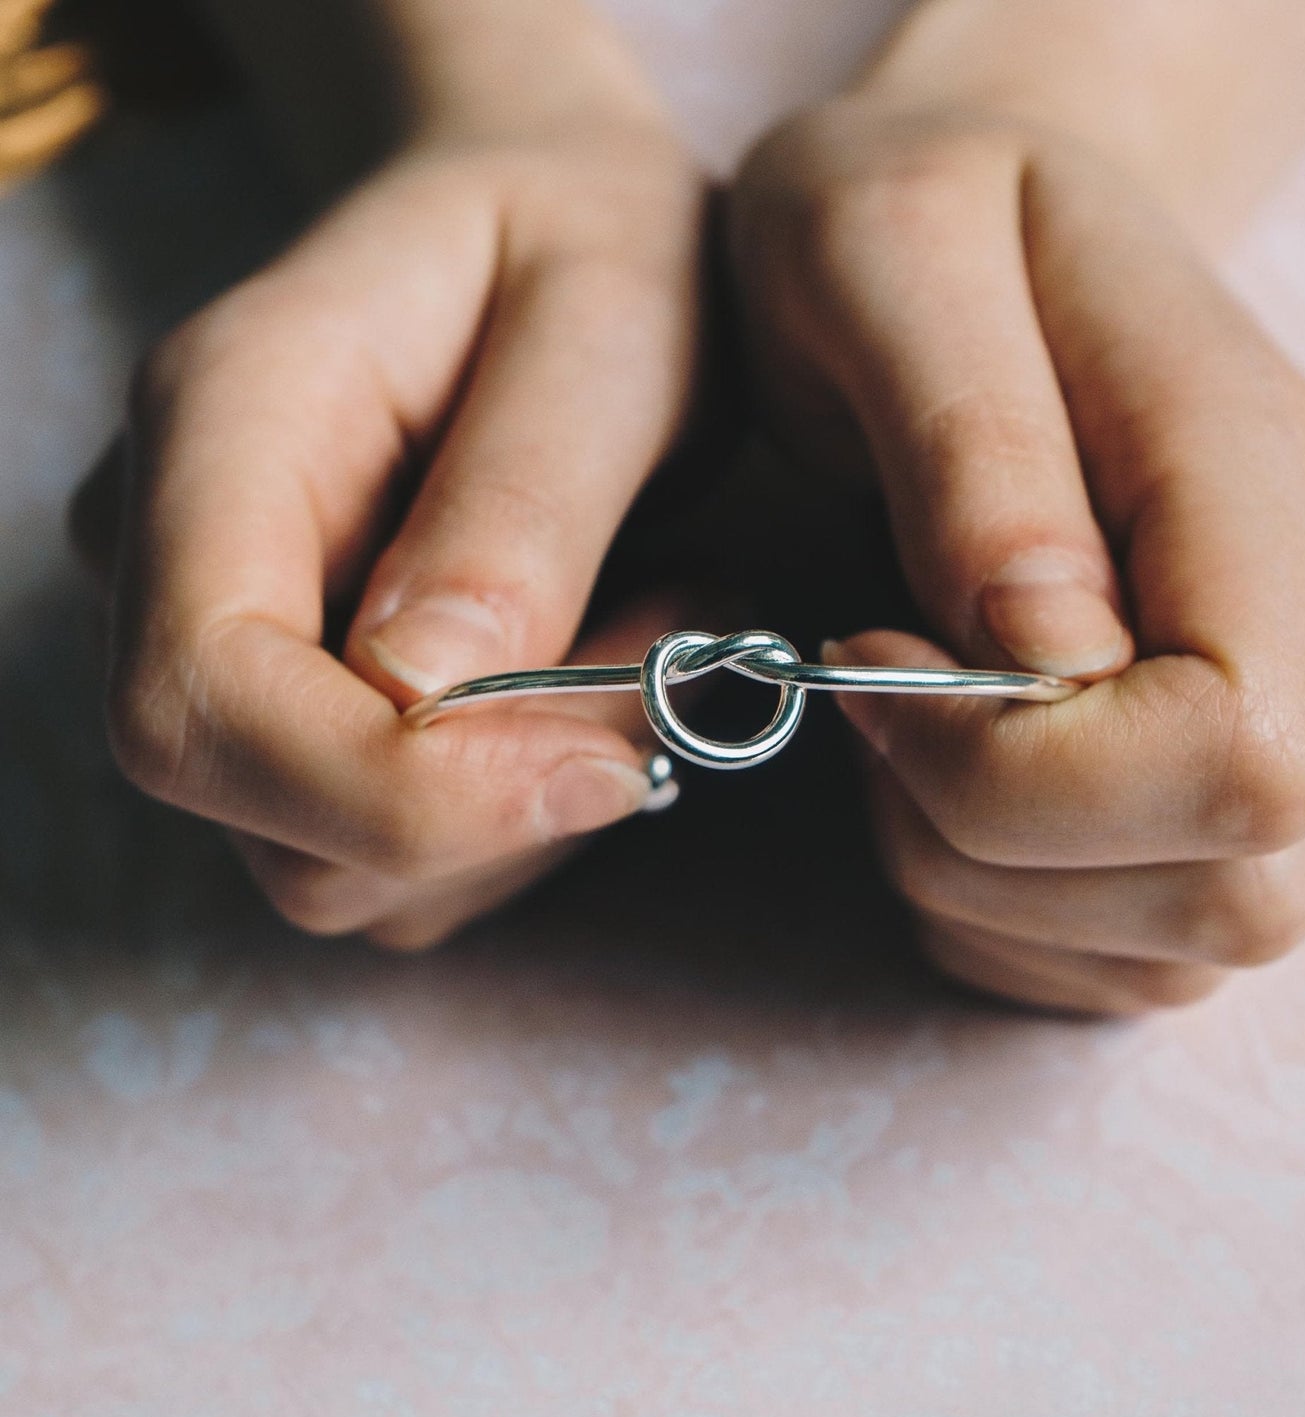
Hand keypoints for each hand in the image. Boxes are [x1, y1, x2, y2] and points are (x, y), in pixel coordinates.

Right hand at [71, 110, 706, 948]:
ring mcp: (233, 639)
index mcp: (222, 427)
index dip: (397, 793)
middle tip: (674, 654)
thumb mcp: (609, 322)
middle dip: (500, 802)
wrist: (545, 213)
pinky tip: (603, 664)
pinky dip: (527, 805)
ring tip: (654, 623)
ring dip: (533, 802)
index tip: (610, 767)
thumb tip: (424, 694)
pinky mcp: (304, 702)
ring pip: (347, 863)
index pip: (205, 700)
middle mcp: (178, 552)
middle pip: (274, 816)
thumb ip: (522, 500)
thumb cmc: (586, 236)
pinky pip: (402, 851)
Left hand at [729, 99, 1304, 1012]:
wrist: (964, 225)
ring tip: (892, 727)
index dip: (1030, 775)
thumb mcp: (890, 247)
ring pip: (1171, 953)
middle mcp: (1303, 628)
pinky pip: (1106, 957)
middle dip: (988, 843)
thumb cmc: (914, 222)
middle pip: (1233, 894)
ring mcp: (1259, 722)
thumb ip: (973, 441)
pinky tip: (924, 781)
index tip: (881, 659)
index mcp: (1260, 488)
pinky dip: (984, 909)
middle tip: (871, 702)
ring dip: (974, 881)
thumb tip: (1041, 651)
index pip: (1246, 754)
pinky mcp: (1185, 789)